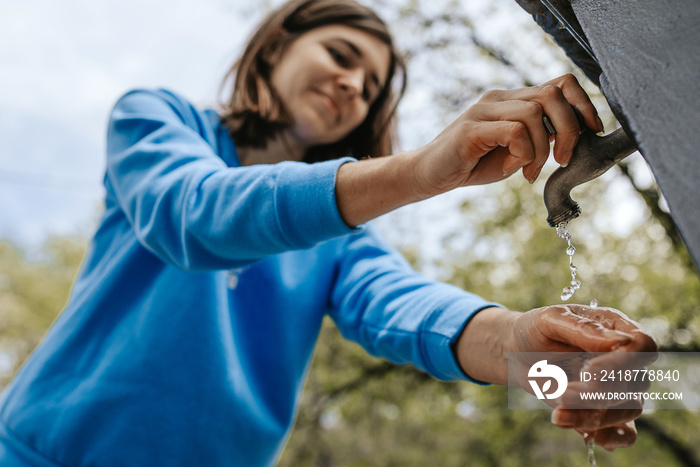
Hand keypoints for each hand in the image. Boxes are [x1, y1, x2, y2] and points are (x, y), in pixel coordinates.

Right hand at [410, 74, 603, 195]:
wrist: (430, 174)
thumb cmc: (473, 164)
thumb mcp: (515, 152)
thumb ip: (539, 140)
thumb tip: (574, 140)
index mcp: (513, 100)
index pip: (560, 84)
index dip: (583, 105)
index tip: (592, 132)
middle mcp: (500, 97)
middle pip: (553, 94)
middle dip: (569, 130)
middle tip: (561, 160)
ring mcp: (484, 109)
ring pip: (535, 114)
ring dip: (542, 150)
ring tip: (529, 172)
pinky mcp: (472, 128)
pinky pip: (514, 132)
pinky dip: (521, 155)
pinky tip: (508, 169)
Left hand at [455, 305, 656, 450]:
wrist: (518, 353)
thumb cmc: (536, 330)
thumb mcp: (550, 319)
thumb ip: (583, 327)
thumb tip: (622, 342)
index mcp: (616, 328)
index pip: (642, 346)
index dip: (623, 362)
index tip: (591, 371)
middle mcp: (624, 358)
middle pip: (635, 382)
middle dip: (597, 393)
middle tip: (562, 394)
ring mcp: (619, 385)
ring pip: (628, 409)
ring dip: (594, 416)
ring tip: (558, 415)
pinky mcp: (606, 409)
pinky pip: (627, 431)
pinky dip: (613, 437)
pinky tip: (589, 436)